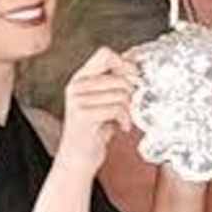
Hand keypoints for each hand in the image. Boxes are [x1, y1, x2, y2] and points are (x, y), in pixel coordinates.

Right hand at [51, 48, 141, 173]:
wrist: (78, 158)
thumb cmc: (95, 129)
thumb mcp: (105, 100)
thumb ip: (115, 80)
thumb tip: (135, 58)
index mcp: (80, 77)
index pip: (105, 53)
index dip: (125, 63)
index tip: (134, 78)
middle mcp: (76, 85)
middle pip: (120, 76)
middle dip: (132, 93)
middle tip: (129, 107)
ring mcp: (77, 100)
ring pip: (121, 93)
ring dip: (129, 109)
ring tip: (123, 119)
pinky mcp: (82, 115)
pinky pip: (117, 108)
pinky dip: (125, 120)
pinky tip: (121, 127)